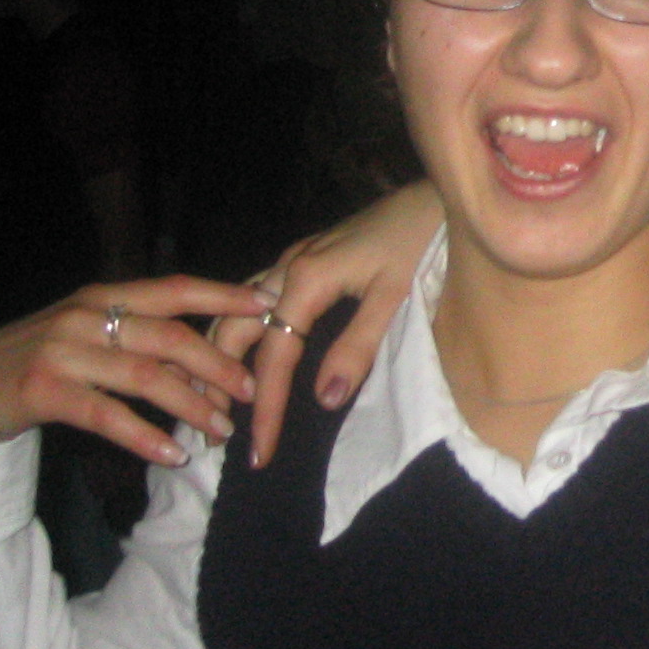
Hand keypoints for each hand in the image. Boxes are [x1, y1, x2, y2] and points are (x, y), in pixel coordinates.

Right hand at [0, 277, 271, 465]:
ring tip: (221, 430)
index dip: (222, 294)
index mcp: (102, 296)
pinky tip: (171, 454)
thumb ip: (134, 336)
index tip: (267, 304)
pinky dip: (144, 435)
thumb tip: (203, 356)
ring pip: (144, 376)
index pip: (173, 288)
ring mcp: (61, 350)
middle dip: (217, 363)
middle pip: (168, 335)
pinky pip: (106, 414)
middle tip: (251, 391)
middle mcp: (84, 315)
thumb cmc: (34, 362)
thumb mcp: (85, 335)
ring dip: (190, 405)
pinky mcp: (41, 390)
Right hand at [212, 181, 441, 468]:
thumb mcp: (397, 298)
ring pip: (234, 309)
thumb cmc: (422, 242)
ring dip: (220, 354)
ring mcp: (291, 258)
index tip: (258, 453)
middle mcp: (287, 267)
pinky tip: (240, 352)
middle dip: (217, 382)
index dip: (266, 409)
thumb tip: (326, 399)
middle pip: (233, 330)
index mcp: (306, 280)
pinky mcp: (302, 256)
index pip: (273, 357)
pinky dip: (239, 329)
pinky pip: (253, 297)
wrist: (436, 194)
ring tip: (212, 400)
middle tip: (212, 433)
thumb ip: (359, 346)